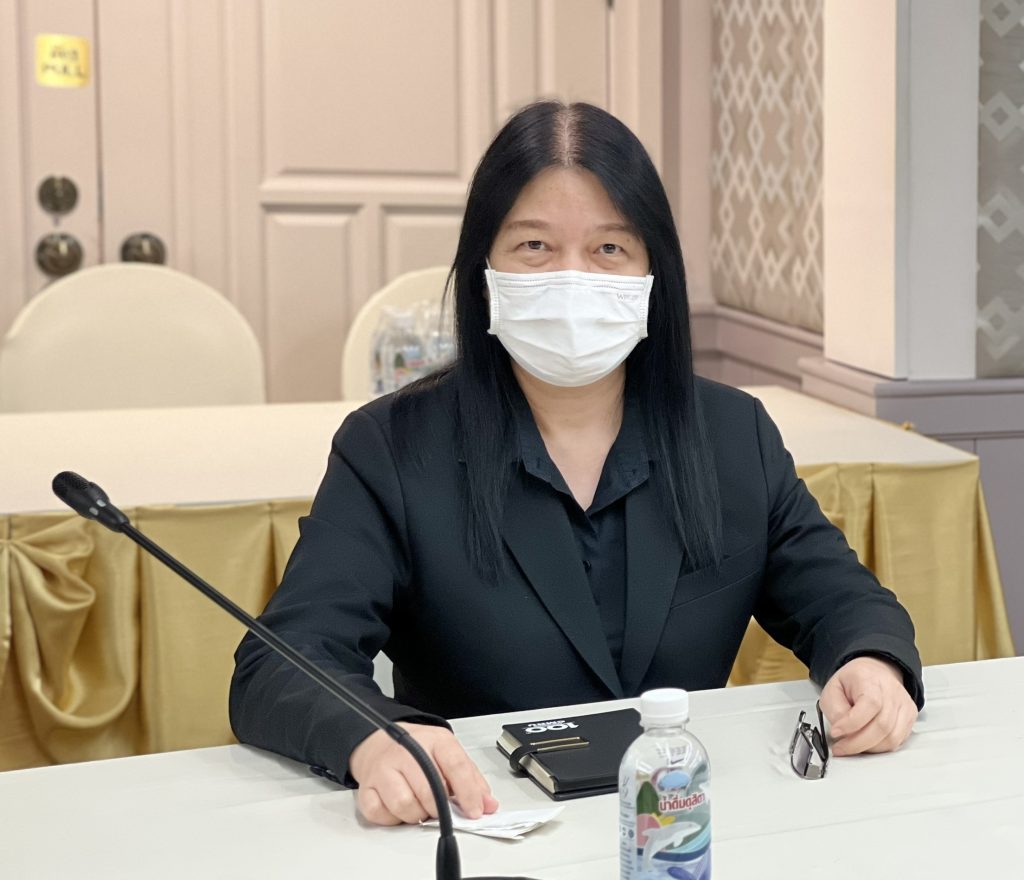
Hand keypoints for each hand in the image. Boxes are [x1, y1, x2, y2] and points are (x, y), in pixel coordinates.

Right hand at [349, 722, 498, 825]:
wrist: (380, 741)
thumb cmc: (419, 750)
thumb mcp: (449, 753)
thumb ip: (471, 779)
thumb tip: (488, 805)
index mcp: (434, 740)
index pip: (455, 766)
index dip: (468, 792)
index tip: (475, 811)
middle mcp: (406, 751)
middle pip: (429, 791)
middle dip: (441, 809)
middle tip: (443, 810)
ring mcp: (383, 769)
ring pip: (405, 805)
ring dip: (417, 815)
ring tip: (420, 806)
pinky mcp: (366, 787)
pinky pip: (380, 814)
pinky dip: (393, 819)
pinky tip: (399, 808)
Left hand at [820, 656, 917, 756]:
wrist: (873, 673)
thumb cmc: (852, 682)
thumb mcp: (832, 689)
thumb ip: (835, 709)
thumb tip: (842, 731)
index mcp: (870, 679)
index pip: (870, 704)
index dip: (852, 723)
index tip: (835, 732)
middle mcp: (892, 692)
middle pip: (882, 726)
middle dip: (857, 743)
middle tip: (840, 748)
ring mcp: (904, 705)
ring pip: (892, 738)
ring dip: (869, 748)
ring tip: (852, 746)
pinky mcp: (910, 717)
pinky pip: (897, 741)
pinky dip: (880, 748)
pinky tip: (866, 744)